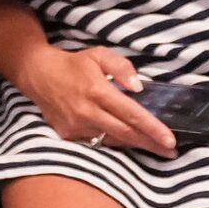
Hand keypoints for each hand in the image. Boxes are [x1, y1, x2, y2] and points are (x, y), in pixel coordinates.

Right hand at [17, 45, 176, 155]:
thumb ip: (122, 68)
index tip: (170, 140)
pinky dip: (114, 140)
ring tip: (154, 147)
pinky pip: (97, 141)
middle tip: (171, 152)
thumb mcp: (99, 55)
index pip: (131, 114)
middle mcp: (86, 112)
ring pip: (112, 140)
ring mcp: (76, 126)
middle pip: (125, 134)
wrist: (37, 74)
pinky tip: (127, 139)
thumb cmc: (72, 64)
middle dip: (150, 144)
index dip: (152, 128)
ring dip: (134, 144)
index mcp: (97, 91)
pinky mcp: (68, 134)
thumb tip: (139, 88)